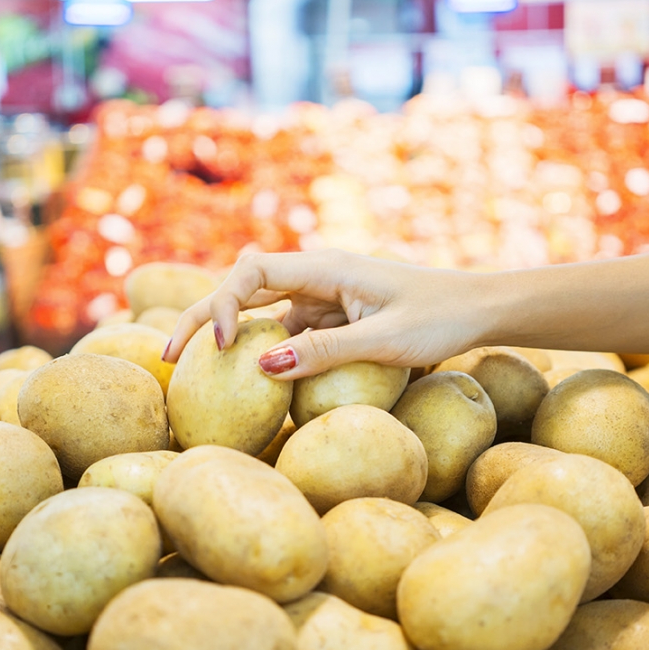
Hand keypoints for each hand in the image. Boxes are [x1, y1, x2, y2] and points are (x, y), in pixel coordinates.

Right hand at [163, 250, 493, 379]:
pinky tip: (248, 382)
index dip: (222, 305)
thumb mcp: (386, 342)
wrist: (483, 309)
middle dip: (201, 317)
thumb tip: (261, 369)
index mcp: (326, 267)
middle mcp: (317, 276)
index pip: (251, 272)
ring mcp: (323, 298)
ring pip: (260, 313)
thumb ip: (325, 353)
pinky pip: (287, 333)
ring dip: (227, 336)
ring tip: (189, 373)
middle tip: (164, 356)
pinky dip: (264, 353)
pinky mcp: (333, 319)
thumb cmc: (444, 318)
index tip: (222, 350)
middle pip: (242, 288)